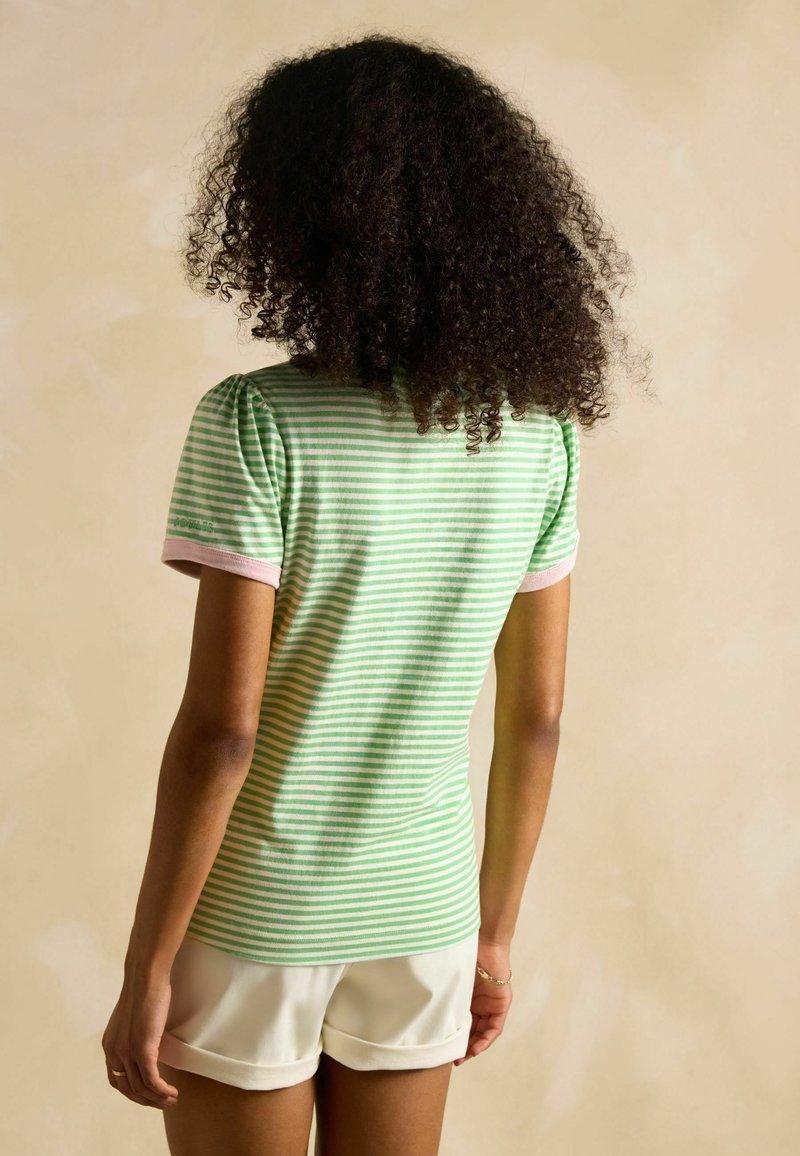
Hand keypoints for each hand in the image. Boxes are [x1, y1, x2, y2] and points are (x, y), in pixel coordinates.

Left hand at [101, 973, 179, 1108]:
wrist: (146, 977)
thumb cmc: (144, 989)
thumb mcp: (134, 1018)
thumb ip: (135, 1033)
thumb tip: (148, 1040)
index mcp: (110, 1045)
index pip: (117, 1079)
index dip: (133, 1091)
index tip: (149, 1094)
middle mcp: (114, 1052)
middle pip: (128, 1089)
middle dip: (146, 1100)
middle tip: (163, 1103)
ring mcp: (127, 1052)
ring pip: (141, 1088)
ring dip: (157, 1099)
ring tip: (172, 1100)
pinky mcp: (142, 1049)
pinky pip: (152, 1080)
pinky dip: (162, 1091)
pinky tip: (172, 1092)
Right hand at [453, 940, 512, 1065]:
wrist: (483, 942)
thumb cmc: (464, 955)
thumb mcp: (452, 980)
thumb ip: (446, 994)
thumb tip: (423, 1007)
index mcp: (467, 997)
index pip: (462, 1023)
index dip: (455, 1038)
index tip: (444, 1050)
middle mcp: (479, 1003)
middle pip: (473, 1030)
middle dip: (464, 1046)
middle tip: (454, 1060)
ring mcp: (491, 1003)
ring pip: (484, 1031)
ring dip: (475, 1046)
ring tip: (464, 1057)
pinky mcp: (502, 1003)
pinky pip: (495, 1026)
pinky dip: (486, 1038)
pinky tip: (477, 1047)